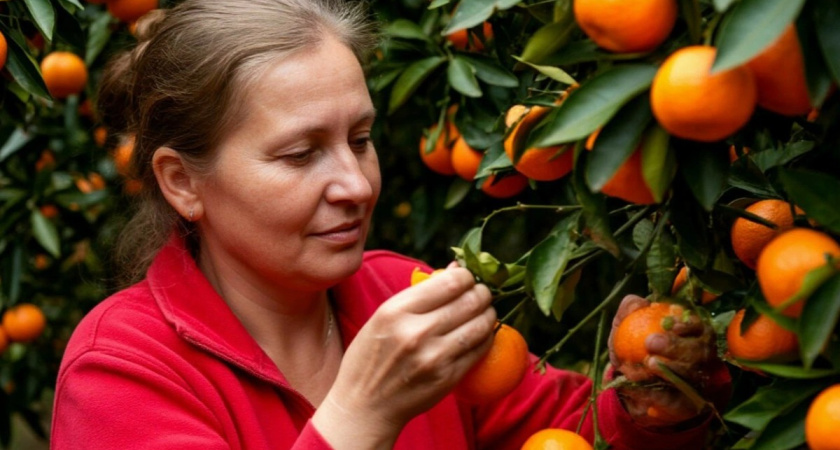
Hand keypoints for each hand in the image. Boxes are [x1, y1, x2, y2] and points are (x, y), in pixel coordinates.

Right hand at [313, 265, 495, 447]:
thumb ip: (421, 293)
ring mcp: (434, 358)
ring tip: (484, 311)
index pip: (451, 283)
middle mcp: (416, 333)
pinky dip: (486, 336)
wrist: (364, 406)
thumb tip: (458, 268)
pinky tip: (479, 333)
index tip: (467, 279)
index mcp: (396, 311)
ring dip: (488, 313)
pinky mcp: (448, 378)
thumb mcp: (384, 316)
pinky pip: (480, 349)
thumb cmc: (371, 356)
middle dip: (482, 293)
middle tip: (481, 294)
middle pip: (471, 301)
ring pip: (481, 324)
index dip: (467, 276)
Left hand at [608, 295, 718, 427]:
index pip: (702, 329)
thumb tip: (640, 302)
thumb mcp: (625, 327)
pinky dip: (654, 394)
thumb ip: (629, 310)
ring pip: (692, 378)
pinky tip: (636, 386)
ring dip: (669, 370)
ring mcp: (696, 385)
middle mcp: (701, 361)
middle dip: (677, 347)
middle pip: (700, 354)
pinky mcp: (685, 406)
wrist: (630, 385)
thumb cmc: (631, 347)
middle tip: (651, 342)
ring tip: (648, 363)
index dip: (691, 326)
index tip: (672, 325)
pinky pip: (673, 401)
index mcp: (693, 338)